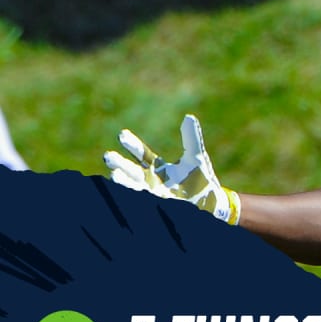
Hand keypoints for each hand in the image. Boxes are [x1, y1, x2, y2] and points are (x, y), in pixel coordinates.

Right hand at [103, 114, 240, 223]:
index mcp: (156, 166)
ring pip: (134, 186)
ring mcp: (153, 193)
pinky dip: (138, 194)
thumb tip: (189, 118)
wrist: (211, 202)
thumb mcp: (196, 158)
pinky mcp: (160, 204)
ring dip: (124, 182)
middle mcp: (150, 180)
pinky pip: (147, 199)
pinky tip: (136, 191)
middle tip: (108, 156)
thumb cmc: (200, 178)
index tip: (122, 134)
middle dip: (119, 164)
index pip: (141, 153)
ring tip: (114, 176)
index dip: (132, 144)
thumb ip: (192, 140)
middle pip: (131, 170)